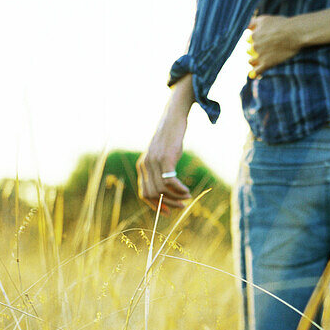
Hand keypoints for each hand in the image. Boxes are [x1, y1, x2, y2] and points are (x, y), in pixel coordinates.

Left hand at [137, 77, 193, 213]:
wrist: (174, 117)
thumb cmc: (171, 137)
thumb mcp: (162, 154)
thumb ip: (159, 169)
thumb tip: (167, 187)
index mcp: (142, 166)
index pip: (144, 193)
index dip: (155, 205)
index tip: (168, 212)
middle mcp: (145, 164)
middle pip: (153, 194)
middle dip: (168, 204)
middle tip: (182, 206)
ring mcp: (154, 161)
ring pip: (161, 189)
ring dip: (176, 197)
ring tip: (187, 197)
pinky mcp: (165, 157)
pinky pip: (169, 181)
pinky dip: (179, 189)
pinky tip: (187, 191)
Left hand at [247, 15, 302, 76]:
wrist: (295, 33)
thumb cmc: (282, 25)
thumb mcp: (265, 19)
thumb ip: (254, 22)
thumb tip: (248, 27)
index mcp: (253, 35)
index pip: (248, 40)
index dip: (254, 41)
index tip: (262, 43)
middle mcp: (254, 45)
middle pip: (249, 51)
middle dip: (255, 52)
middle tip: (265, 51)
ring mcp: (259, 55)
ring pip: (251, 62)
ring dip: (254, 62)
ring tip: (261, 63)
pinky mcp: (266, 64)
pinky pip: (256, 72)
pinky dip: (255, 74)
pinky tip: (256, 75)